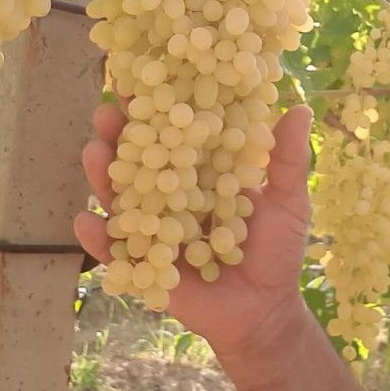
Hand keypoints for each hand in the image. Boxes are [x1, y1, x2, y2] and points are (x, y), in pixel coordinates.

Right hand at [73, 103, 313, 355]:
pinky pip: (114, 250)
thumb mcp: (287, 201)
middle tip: (107, 112)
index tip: (142, 80)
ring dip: (103, 175)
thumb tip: (302, 109)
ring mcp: (152, 227)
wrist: (265, 310)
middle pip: (139, 158)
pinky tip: (87, 220)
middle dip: (120, 134)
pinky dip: (98, 237)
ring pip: (120, 196)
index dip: (159, 108)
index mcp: (201, 171)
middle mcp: (170, 193)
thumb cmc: (276, 251)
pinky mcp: (142, 264)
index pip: (175, 133)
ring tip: (93, 152)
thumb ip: (287, 159)